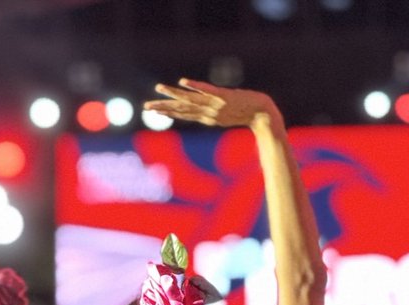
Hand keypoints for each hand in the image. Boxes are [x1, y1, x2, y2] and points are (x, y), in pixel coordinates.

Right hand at [145, 78, 280, 130]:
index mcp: (207, 118)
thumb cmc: (247, 114)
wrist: (262, 115)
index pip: (183, 114)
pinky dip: (194, 87)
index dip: (167, 112)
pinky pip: (206, 91)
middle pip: (181, 110)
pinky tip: (183, 82)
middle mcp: (208, 114)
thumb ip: (216, 113)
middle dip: (163, 108)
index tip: (152, 109)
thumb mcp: (228, 116)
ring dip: (173, 95)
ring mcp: (215, 105)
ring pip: (190, 100)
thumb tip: (209, 111)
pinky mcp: (224, 97)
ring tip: (159, 88)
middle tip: (146, 106)